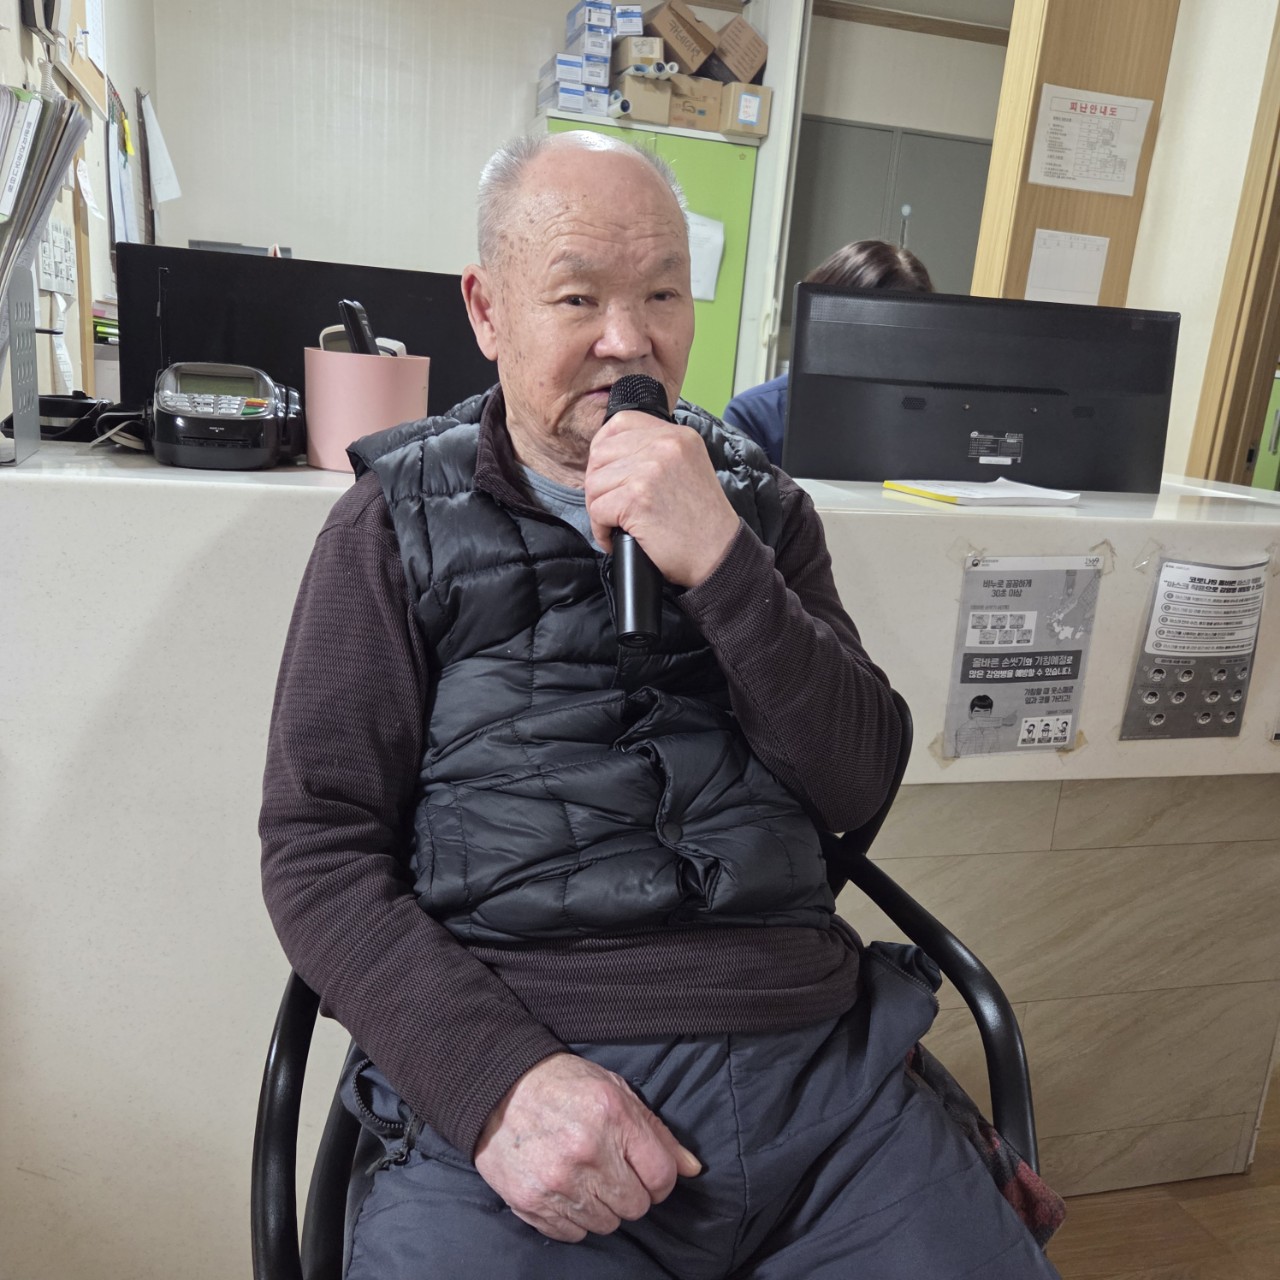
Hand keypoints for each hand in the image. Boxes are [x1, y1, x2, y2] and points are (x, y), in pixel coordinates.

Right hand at [473, 1052, 700, 1242]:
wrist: (499, 1087)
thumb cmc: (563, 1085)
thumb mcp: (615, 1091)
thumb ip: (656, 1132)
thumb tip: (693, 1169)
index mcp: (613, 1116)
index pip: (661, 1177)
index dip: (659, 1179)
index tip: (645, 1171)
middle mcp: (587, 1151)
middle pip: (636, 1207)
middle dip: (630, 1192)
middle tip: (610, 1170)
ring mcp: (557, 1181)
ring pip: (606, 1224)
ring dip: (601, 1206)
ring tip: (584, 1175)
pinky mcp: (531, 1202)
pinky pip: (574, 1233)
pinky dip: (574, 1217)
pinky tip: (564, 1187)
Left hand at [584, 411, 740, 587]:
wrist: (719, 554)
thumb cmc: (701, 521)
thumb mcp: (688, 468)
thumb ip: (657, 453)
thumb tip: (609, 455)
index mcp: (678, 435)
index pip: (621, 423)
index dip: (603, 448)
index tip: (606, 472)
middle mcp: (665, 445)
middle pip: (601, 453)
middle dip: (599, 484)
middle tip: (611, 507)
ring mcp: (650, 469)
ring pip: (594, 483)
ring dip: (599, 509)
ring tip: (616, 525)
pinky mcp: (637, 498)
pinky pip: (597, 510)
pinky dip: (601, 530)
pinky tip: (616, 537)